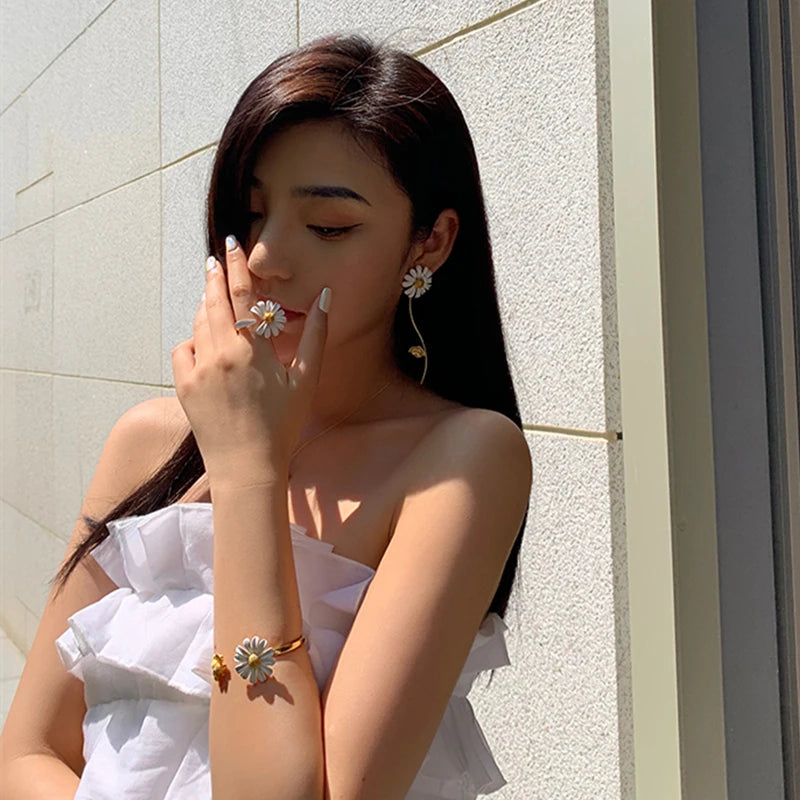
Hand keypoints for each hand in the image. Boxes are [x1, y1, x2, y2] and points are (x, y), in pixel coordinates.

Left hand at [170, 236, 329, 482]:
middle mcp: (219, 353)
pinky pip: (183, 350)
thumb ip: (315, 335)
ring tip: (214, 298)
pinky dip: (193, 340)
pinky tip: (205, 343)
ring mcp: (197, 370)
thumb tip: (324, 298)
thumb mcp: (306, 381)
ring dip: (206, 306)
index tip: (232, 244)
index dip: (238, 265)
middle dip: (214, 277)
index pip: (243, 294)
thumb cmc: (282, 427)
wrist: (247, 467)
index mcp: (251, 349)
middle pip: (214, 301)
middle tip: (214, 259)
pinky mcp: (184, 387)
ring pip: (198, 324)